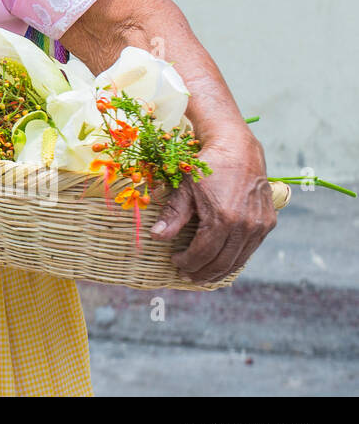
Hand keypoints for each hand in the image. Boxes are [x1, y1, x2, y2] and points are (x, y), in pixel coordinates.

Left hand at [150, 126, 277, 284]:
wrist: (237, 147)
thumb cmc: (207, 166)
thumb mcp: (185, 188)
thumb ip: (173, 215)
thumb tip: (156, 236)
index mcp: (223, 219)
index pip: (203, 254)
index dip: (187, 262)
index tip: (175, 262)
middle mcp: (245, 226)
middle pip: (222, 262)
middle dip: (202, 272)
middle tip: (187, 275)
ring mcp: (259, 225)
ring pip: (238, 259)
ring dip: (220, 270)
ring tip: (203, 274)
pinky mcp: (268, 222)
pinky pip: (250, 249)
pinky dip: (236, 258)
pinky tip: (222, 261)